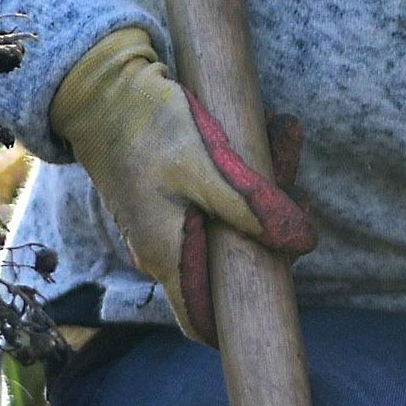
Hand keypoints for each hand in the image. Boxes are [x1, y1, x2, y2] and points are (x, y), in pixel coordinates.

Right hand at [48, 27, 315, 340]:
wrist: (100, 84)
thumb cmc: (146, 128)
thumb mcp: (204, 168)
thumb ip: (251, 207)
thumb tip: (305, 243)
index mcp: (168, 256)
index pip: (204, 322)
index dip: (242, 321)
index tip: (284, 291)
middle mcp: (166, 247)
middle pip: (232, 261)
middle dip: (273, 226)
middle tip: (298, 189)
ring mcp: (169, 219)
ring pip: (231, 219)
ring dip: (265, 185)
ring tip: (285, 133)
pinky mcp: (173, 191)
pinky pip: (219, 192)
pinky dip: (245, 168)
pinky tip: (267, 128)